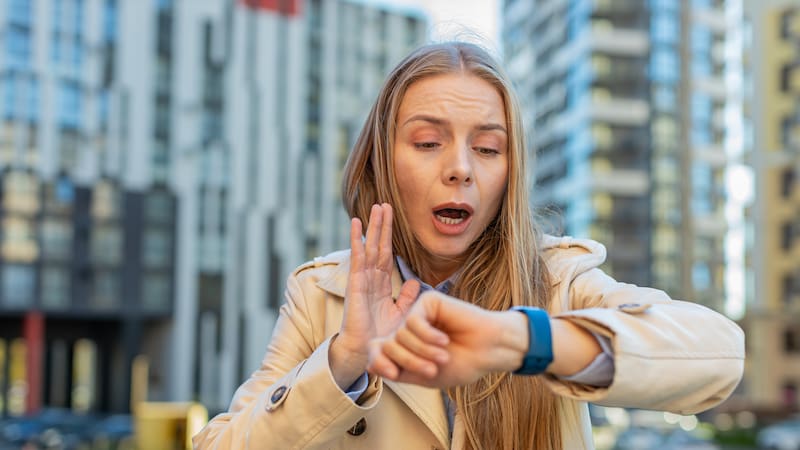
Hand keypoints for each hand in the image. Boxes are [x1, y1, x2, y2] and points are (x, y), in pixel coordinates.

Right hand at [329, 203, 420, 388]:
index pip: (386, 254)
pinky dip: (356, 239)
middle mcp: (370, 278)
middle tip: (384, 204)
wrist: (366, 352)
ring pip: (369, 247)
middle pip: (378, 246)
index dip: (389, 237)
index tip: (391, 218)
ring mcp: (361, 279)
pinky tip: (355, 223)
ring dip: (372, 227)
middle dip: (382, 226)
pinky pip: (357, 257)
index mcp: (380, 285)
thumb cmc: (381, 336)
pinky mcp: (355, 283)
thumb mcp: (400, 314)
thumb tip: (415, 281)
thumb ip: (406, 297)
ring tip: (375, 207)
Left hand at [367, 290, 529, 387]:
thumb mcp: (424, 376)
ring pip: (400, 334)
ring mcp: (417, 315)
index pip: (378, 353)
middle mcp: (408, 330)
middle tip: (432, 370)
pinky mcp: (427, 302)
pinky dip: (427, 336)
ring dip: (422, 350)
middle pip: (388, 345)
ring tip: (443, 356)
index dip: (381, 364)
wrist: (489, 352)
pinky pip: (413, 321)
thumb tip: (369, 363)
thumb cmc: (462, 364)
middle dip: (408, 360)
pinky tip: (444, 340)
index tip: (394, 374)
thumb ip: (397, 371)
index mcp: (406, 347)